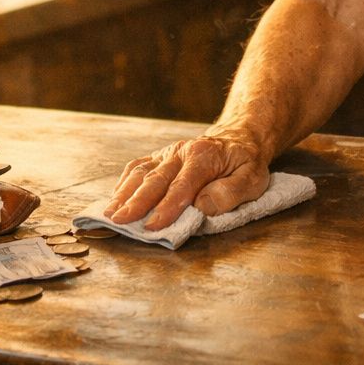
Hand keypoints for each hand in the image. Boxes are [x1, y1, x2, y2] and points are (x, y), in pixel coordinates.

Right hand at [103, 129, 269, 230]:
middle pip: (155, 179)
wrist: (238, 138)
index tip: (154, 226)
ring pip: (141, 172)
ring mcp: (167, 153)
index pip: (182, 185)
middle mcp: (181, 152)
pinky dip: (124, 182)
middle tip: (120, 221)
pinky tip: (116, 198)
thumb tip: (201, 206)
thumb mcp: (252, 180)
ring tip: (111, 214)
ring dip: (124, 194)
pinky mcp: (159, 157)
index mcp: (204, 156)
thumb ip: (229, 193)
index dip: (167, 207)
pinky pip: (138, 166)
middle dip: (137, 202)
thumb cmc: (245, 163)